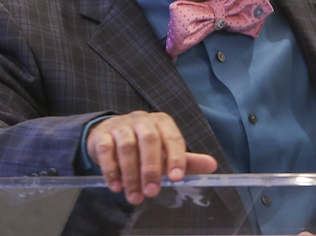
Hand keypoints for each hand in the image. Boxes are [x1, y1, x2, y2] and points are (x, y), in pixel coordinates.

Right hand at [86, 111, 217, 204]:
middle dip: (151, 169)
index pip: (173, 137)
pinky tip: (116, 187)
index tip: (176, 178)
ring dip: (131, 174)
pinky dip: (111, 170)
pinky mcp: (102, 134)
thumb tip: (213, 166)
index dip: (176, 157)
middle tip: (152, 193)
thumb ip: (186, 160)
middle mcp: (143, 120)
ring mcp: (121, 125)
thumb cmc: (144, 145)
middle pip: (149, 140)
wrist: (110, 133)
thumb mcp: (165, 151)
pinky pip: (106, 150)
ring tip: (134, 196)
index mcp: (163, 122)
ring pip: (127, 147)